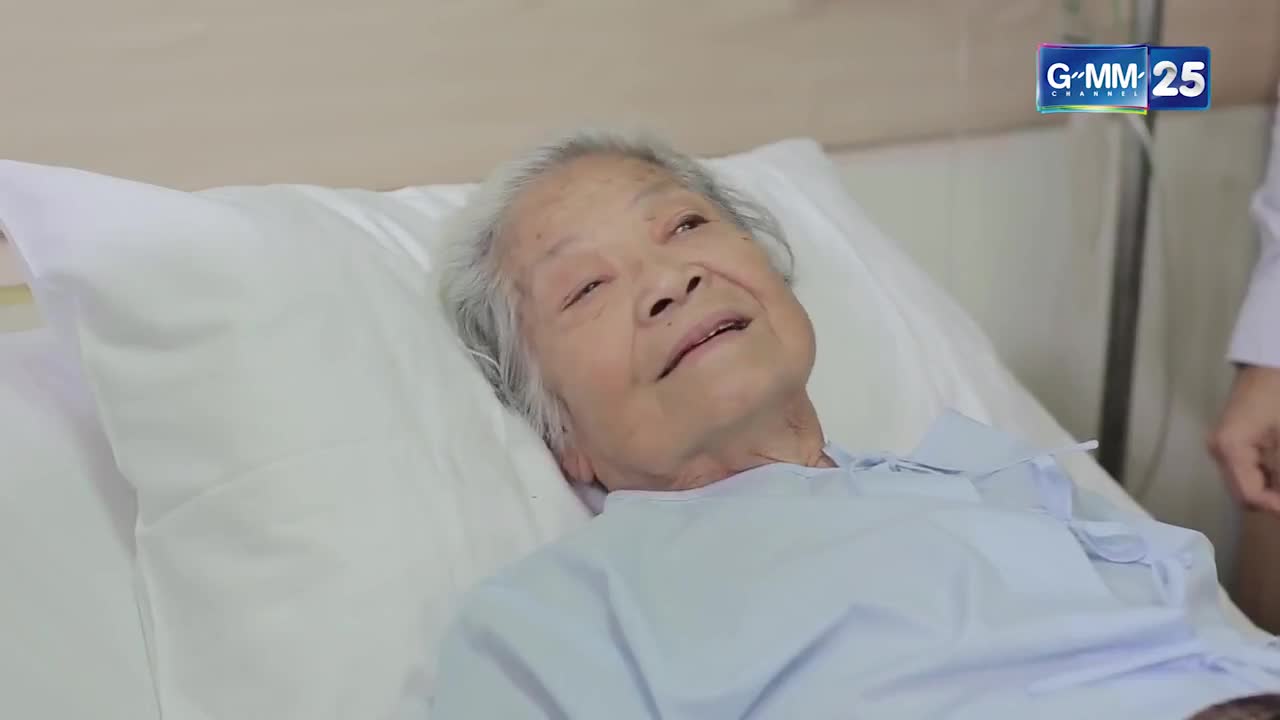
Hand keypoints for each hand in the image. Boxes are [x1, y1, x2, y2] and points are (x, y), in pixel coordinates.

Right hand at [1209, 365, 1279, 514]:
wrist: (1268, 363)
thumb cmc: (1278, 395)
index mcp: (1230, 449)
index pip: (1249, 496)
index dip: (1276, 507)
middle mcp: (1219, 452)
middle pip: (1244, 494)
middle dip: (1272, 499)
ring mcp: (1222, 447)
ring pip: (1246, 485)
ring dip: (1270, 488)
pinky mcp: (1229, 442)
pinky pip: (1246, 471)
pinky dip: (1267, 476)